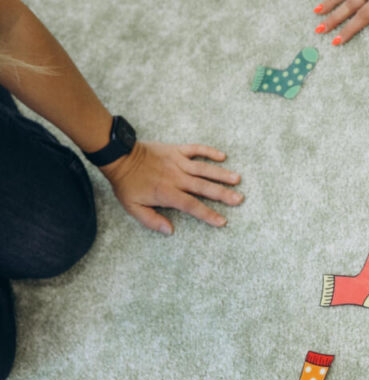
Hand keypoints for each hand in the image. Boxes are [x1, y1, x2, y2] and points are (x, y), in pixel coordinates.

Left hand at [99, 141, 242, 234]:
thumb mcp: (133, 207)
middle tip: (239, 199)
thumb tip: (169, 231)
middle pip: (204, 187)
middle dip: (223, 194)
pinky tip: (222, 156)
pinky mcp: (176, 150)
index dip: (208, 214)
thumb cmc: (126, 184)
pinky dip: (209, 151)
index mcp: (167, 193)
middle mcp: (177, 178)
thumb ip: (151, 220)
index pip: (192, 206)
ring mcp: (178, 162)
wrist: (119, 157)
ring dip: (221, 174)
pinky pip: (196, 149)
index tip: (222, 221)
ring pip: (204, 169)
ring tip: (237, 179)